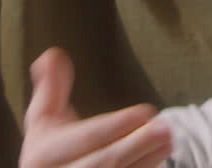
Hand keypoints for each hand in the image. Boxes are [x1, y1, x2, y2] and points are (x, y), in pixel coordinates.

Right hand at [20, 47, 172, 167]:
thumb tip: (52, 55)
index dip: (115, 126)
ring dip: (147, 157)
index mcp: (43, 154)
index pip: (84, 139)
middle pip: (103, 162)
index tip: (143, 112)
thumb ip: (52, 88)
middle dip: (135, 145)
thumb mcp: (44, 119)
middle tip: (164, 127)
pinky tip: (160, 154)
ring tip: (169, 138)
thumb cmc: (50, 151)